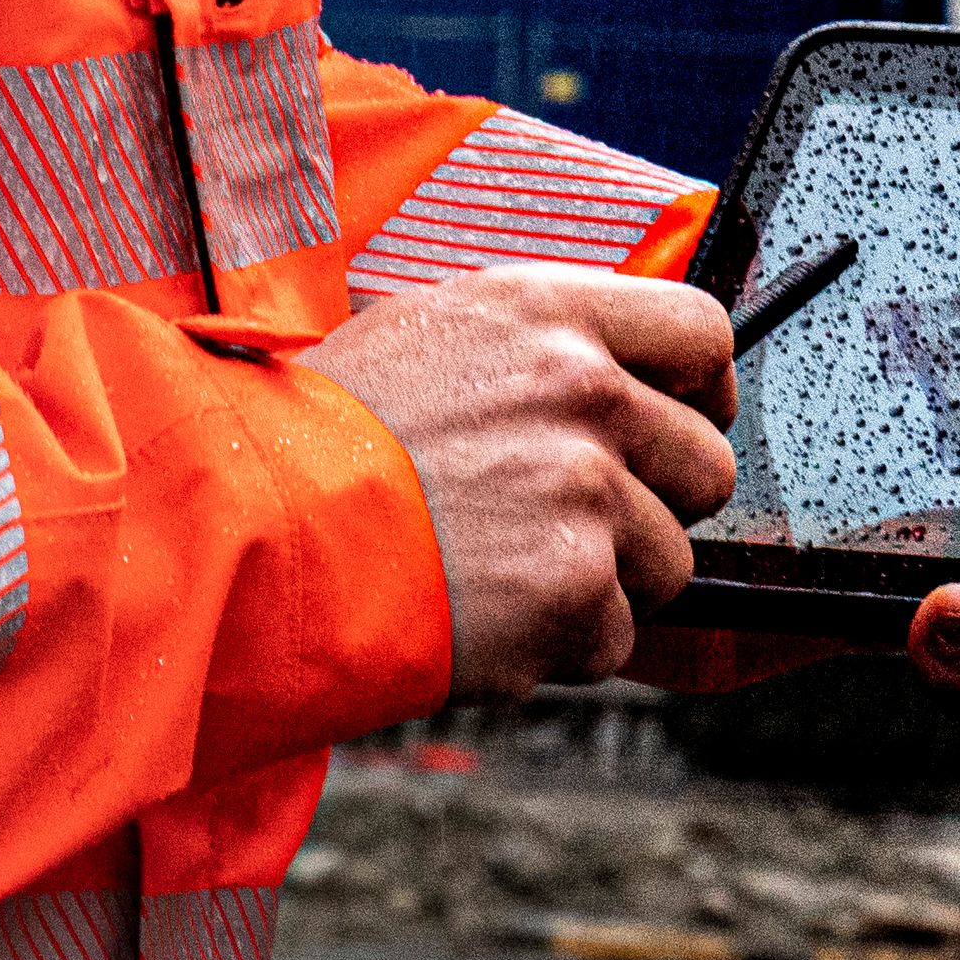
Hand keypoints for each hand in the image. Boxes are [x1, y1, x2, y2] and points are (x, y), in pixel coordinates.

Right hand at [316, 265, 737, 699]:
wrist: (253, 526)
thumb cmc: (319, 436)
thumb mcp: (426, 335)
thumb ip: (533, 351)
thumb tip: (613, 379)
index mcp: (548, 313)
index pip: (703, 333)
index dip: (703, 390)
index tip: (676, 424)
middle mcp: (583, 390)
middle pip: (706, 462)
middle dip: (655, 505)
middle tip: (570, 524)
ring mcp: (585, 490)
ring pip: (670, 562)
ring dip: (603, 583)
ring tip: (502, 570)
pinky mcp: (573, 587)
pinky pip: (613, 636)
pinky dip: (558, 646)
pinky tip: (481, 613)